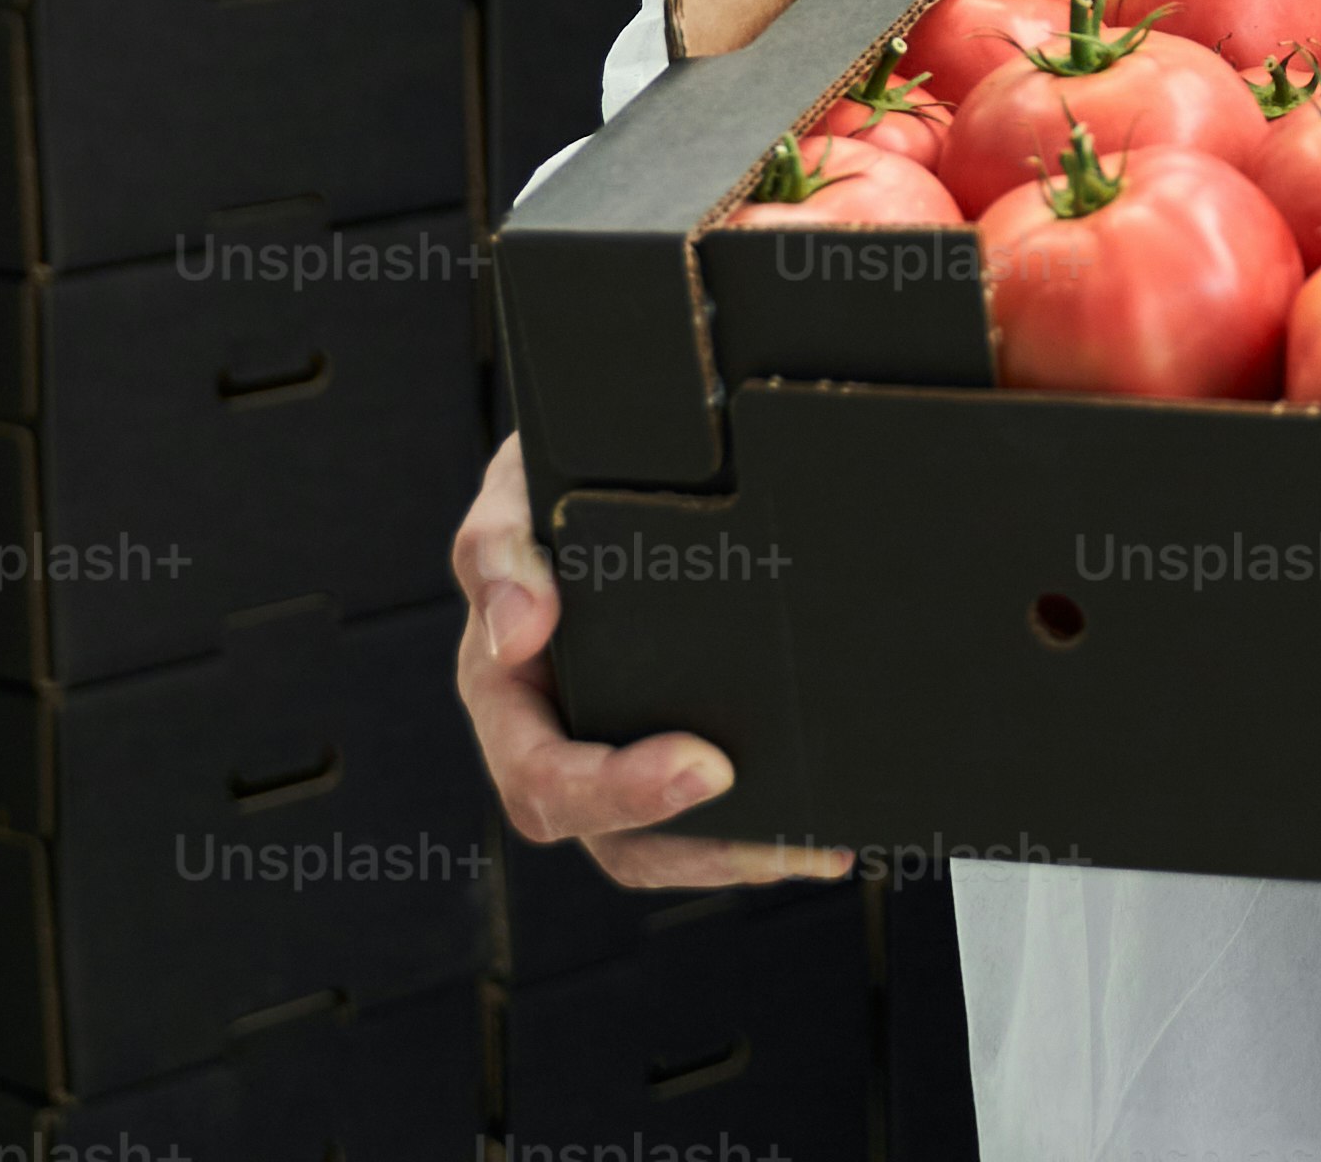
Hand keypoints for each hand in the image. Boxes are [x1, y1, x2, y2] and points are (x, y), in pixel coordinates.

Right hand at [449, 434, 853, 890]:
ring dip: (736, 859)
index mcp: (505, 692)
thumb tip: (518, 631)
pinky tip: (821, 832)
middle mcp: (552, 739)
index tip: (706, 767)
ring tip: (816, 848)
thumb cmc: (551, 481)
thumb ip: (499, 550)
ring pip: (659, 848)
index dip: (618, 791)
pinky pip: (698, 816)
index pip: (542, 778)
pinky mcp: (664, 747)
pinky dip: (754, 833)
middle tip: (782, 837)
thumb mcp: (516, 492)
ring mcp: (609, 751)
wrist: (602, 460)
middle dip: (695, 847)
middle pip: (609, 839)